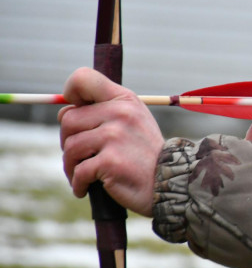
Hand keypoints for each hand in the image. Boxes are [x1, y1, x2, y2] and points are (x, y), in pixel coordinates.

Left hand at [58, 68, 164, 216]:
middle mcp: (121, 113)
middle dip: (68, 140)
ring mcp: (115, 137)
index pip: (84, 79)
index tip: (74, 110)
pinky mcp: (111, 161)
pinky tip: (85, 188)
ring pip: (70, 147)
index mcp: (125, 100)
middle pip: (68, 119)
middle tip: (81, 156)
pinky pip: (78, 171)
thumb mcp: (132, 121)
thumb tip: (63, 113)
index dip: (71, 92)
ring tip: (84, 175)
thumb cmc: (145, 153)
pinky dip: (78, 184)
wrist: (171, 181)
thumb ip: (103, 111)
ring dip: (71, 166)